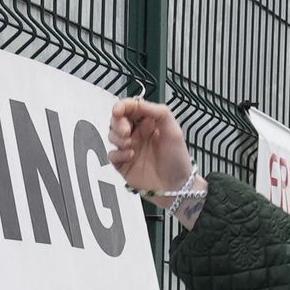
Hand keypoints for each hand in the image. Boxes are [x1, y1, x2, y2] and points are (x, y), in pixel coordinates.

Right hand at [107, 98, 204, 222]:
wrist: (177, 187)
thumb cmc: (178, 159)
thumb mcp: (173, 130)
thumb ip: (157, 111)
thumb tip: (138, 103)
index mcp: (148, 124)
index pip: (130, 109)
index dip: (121, 107)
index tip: (118, 110)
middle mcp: (137, 134)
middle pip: (116, 120)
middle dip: (118, 123)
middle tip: (126, 131)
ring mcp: (129, 149)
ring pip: (111, 135)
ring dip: (118, 138)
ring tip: (132, 146)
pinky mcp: (123, 164)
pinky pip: (111, 155)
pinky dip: (118, 153)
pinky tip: (131, 156)